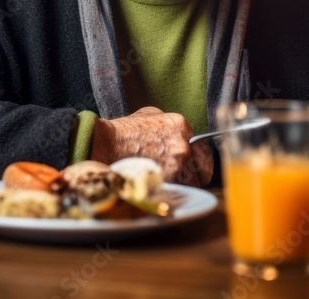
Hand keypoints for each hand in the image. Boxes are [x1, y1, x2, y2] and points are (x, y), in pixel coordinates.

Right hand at [90, 106, 213, 186]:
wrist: (105, 145)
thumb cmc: (123, 131)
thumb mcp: (150, 115)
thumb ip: (169, 125)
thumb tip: (177, 134)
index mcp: (181, 126)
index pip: (203, 150)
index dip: (199, 161)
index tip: (194, 167)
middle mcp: (184, 145)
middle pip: (203, 169)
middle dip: (196, 175)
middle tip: (185, 178)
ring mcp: (177, 164)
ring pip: (192, 184)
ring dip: (184, 185)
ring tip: (169, 184)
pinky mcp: (167, 180)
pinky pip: (179, 192)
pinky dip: (173, 193)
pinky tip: (162, 189)